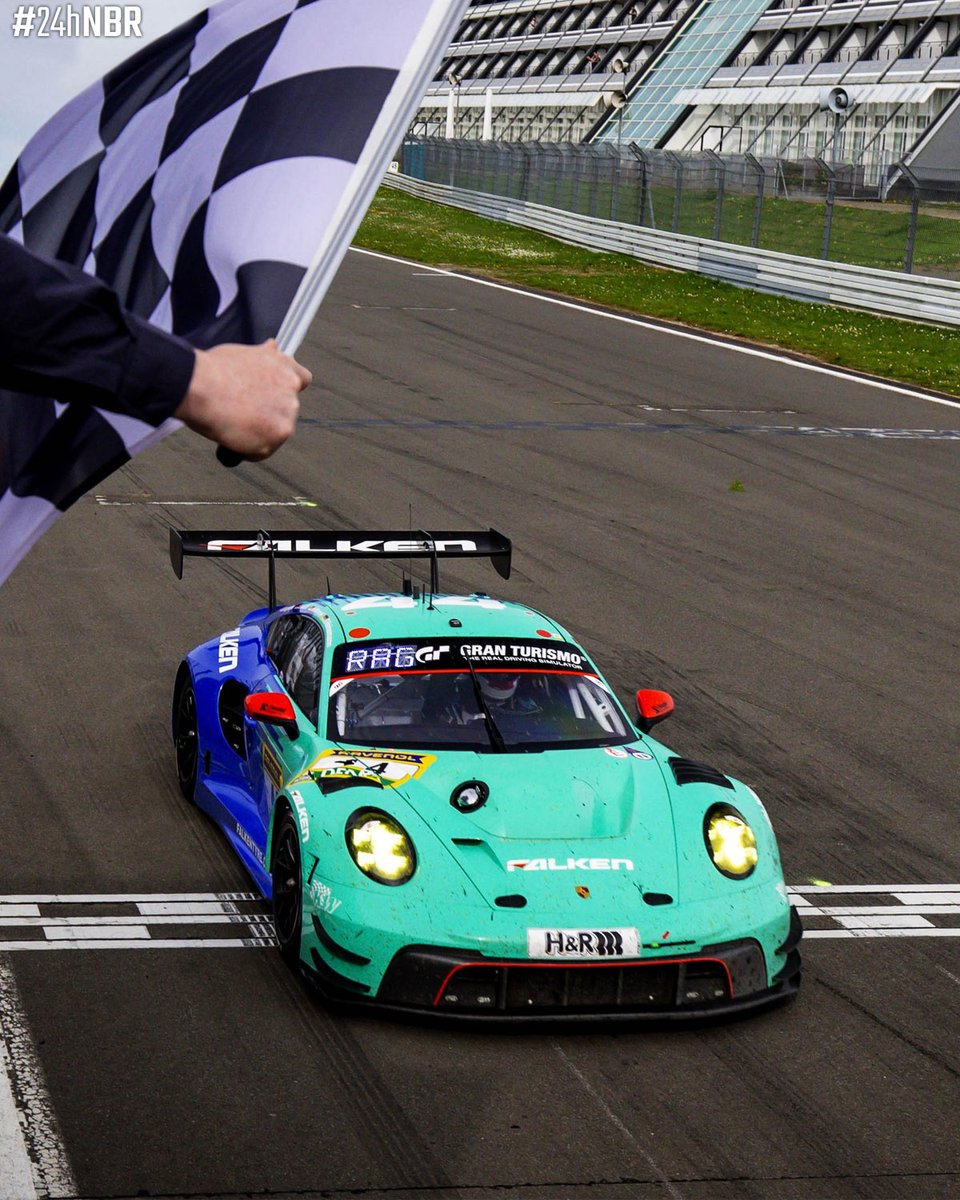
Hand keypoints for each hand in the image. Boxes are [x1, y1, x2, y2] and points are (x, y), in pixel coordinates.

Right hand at [174, 339, 310, 460]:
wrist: (200, 386)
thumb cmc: (213, 369)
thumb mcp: (242, 353)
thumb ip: (263, 357)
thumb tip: (272, 347)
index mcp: (284, 366)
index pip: (302, 379)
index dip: (287, 389)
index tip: (273, 396)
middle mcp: (291, 388)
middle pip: (287, 410)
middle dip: (269, 413)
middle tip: (242, 413)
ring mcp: (287, 413)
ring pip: (276, 431)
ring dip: (259, 432)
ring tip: (232, 422)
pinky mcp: (278, 435)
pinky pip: (263, 451)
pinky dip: (248, 450)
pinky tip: (231, 436)